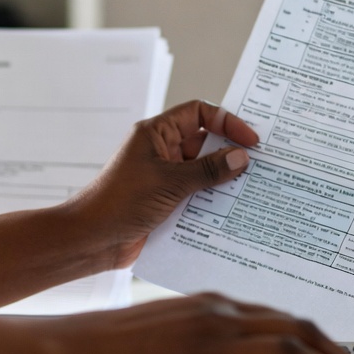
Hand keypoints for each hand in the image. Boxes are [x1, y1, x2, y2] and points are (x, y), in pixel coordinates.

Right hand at [43, 293, 353, 353]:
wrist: (75, 351)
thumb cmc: (112, 343)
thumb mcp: (167, 323)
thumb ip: (205, 331)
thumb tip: (234, 352)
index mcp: (212, 303)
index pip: (279, 315)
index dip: (316, 336)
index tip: (337, 352)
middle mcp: (219, 316)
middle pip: (295, 328)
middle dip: (335, 352)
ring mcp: (211, 345)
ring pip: (288, 350)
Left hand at [69, 100, 258, 268]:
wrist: (91, 240)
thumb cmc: (120, 202)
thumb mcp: (170, 183)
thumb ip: (208, 170)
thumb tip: (241, 158)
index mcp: (157, 134)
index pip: (198, 113)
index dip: (226, 122)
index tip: (250, 140)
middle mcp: (162, 152)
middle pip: (205, 144)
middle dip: (231, 154)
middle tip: (262, 165)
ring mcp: (164, 178)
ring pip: (203, 173)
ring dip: (224, 181)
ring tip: (254, 190)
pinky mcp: (166, 203)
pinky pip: (196, 197)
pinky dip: (213, 202)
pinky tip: (234, 212)